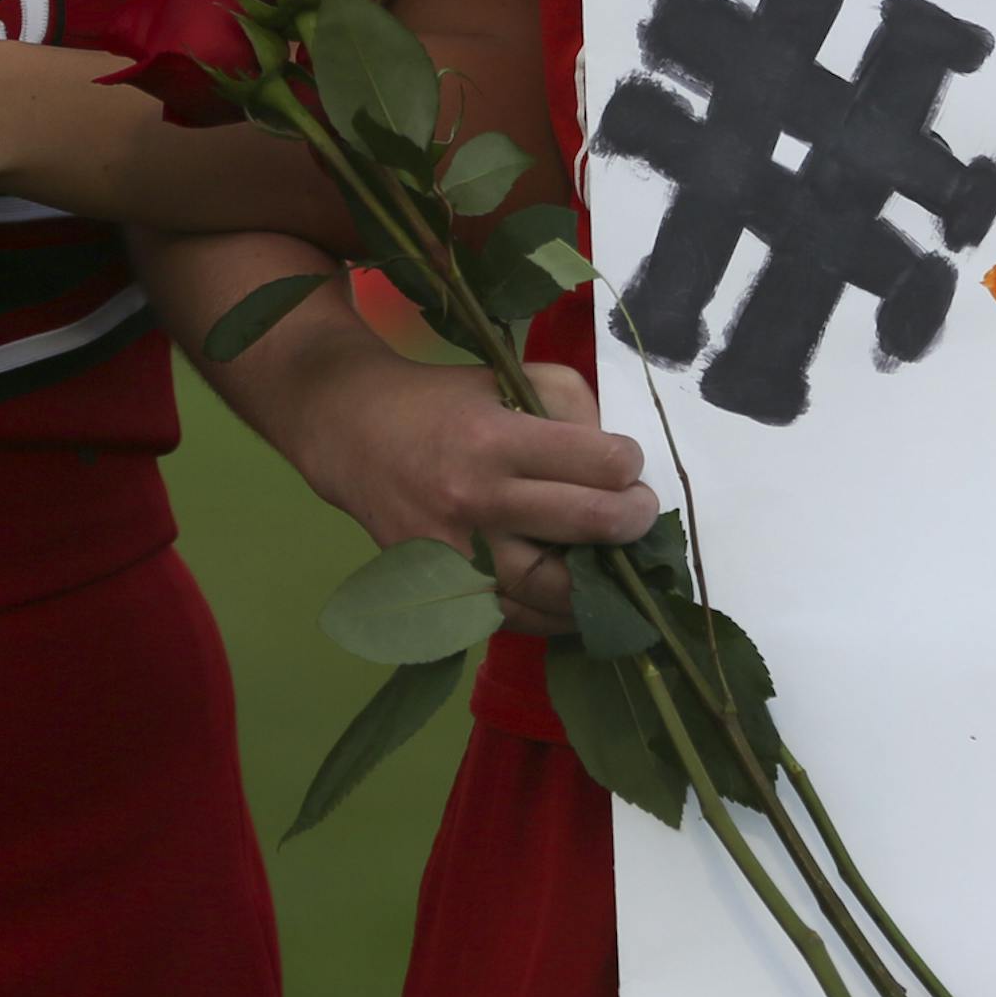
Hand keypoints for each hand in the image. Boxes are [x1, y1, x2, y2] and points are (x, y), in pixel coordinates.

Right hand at [295, 345, 658, 636]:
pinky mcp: (440, 590)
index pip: (598, 463)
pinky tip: (576, 598)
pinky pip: (512, 620)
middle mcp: (477, 501)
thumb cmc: (445, 401)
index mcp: (497, 440)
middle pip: (585, 525)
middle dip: (633, 520)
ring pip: (552, 591)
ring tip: (618, 565)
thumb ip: (575, 407)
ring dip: (601, 584)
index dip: (630, 464)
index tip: (629, 463)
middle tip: (642, 515)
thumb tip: (620, 464)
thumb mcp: (513, 376)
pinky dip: (553, 617)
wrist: (354, 434)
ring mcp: (457, 555)